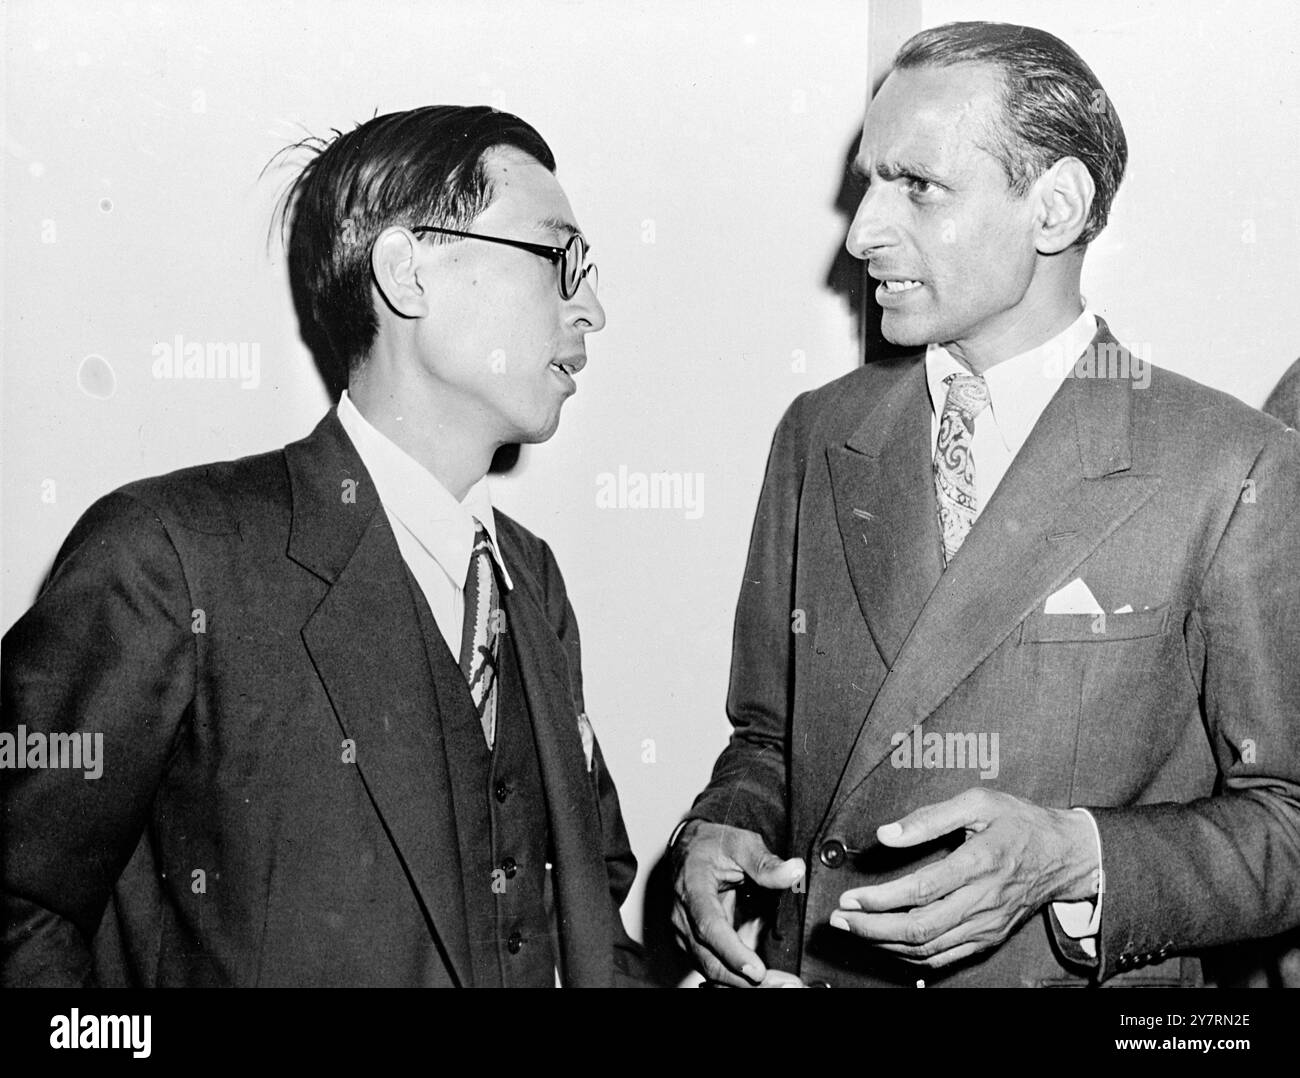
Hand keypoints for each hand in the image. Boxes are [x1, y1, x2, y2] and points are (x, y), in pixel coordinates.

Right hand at [671, 820, 806, 985]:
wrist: (689, 849)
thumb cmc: (713, 845)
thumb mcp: (741, 843)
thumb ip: (765, 862)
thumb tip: (794, 870)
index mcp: (692, 888)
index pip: (709, 926)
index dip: (732, 952)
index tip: (756, 970)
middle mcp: (683, 917)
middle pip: (709, 959)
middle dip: (744, 980)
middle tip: (784, 985)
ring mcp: (685, 934)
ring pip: (711, 970)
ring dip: (744, 984)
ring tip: (781, 985)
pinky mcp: (694, 944)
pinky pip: (714, 968)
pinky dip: (738, 979)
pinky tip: (766, 981)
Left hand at [831, 788, 1097, 969]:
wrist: (1065, 856)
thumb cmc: (1019, 823)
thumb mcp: (978, 802)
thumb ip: (929, 818)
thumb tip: (887, 834)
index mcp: (979, 863)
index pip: (920, 890)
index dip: (880, 899)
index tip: (850, 898)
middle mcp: (982, 901)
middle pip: (920, 927)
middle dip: (872, 928)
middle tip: (840, 920)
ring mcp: (986, 925)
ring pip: (929, 948)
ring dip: (885, 944)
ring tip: (855, 930)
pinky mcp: (988, 938)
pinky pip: (944, 957)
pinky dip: (911, 957)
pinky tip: (888, 944)